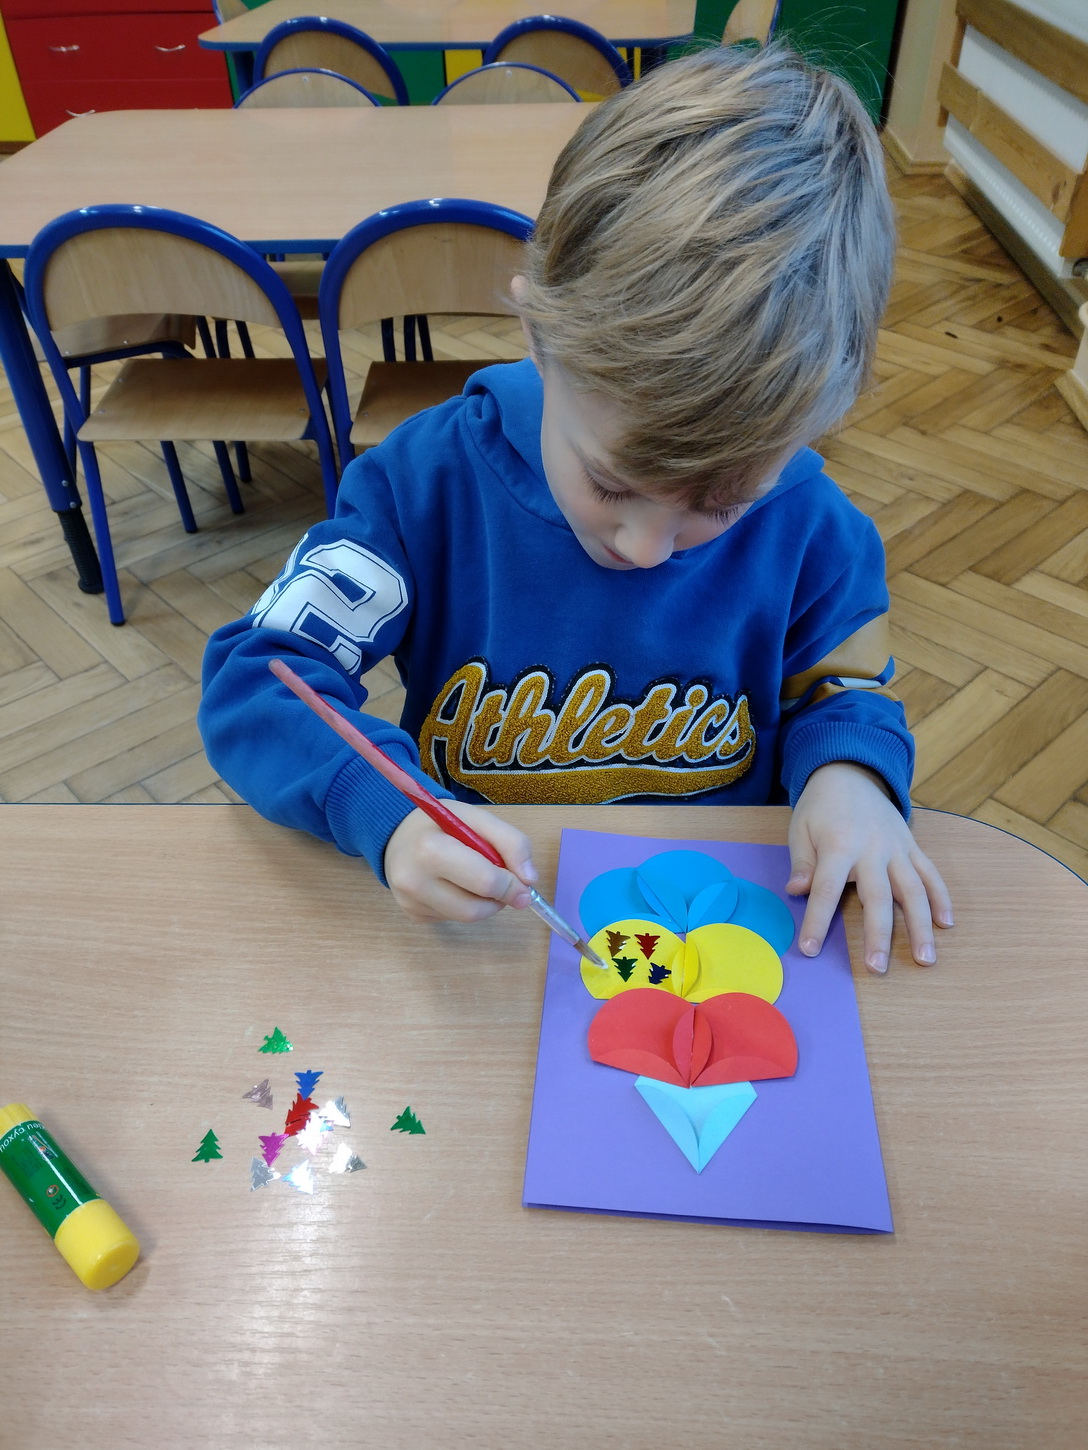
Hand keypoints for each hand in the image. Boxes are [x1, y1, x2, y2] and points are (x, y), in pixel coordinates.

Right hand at [383, 801, 536, 922]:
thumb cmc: (441, 824)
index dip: (511, 885)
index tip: (524, 884)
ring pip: (467, 918)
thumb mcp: (477, 818)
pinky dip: (466, 904)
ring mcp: (410, 902)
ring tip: (479, 880)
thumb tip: (529, 879)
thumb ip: (510, 842)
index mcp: (430, 850)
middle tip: (506, 884)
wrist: (397, 834)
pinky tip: (456, 884)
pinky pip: (453, 918)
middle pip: (475, 908)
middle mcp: (414, 881)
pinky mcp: (412, 915)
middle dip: (499, 898)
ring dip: (485, 904)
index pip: (484, 881)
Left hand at [786, 762, 952, 973]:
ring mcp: (897, 848)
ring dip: (921, 926)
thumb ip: (802, 863)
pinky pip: (930, 874)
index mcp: (839, 845)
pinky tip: (946, 924)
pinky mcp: (912, 846)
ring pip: (913, 890)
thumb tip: (797, 891)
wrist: (850, 772)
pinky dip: (941, 898)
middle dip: (878, 935)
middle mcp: (872, 849)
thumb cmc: (819, 807)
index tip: (809, 949)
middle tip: (877, 968)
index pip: (826, 890)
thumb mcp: (800, 829)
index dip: (817, 921)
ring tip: (925, 958)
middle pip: (877, 898)